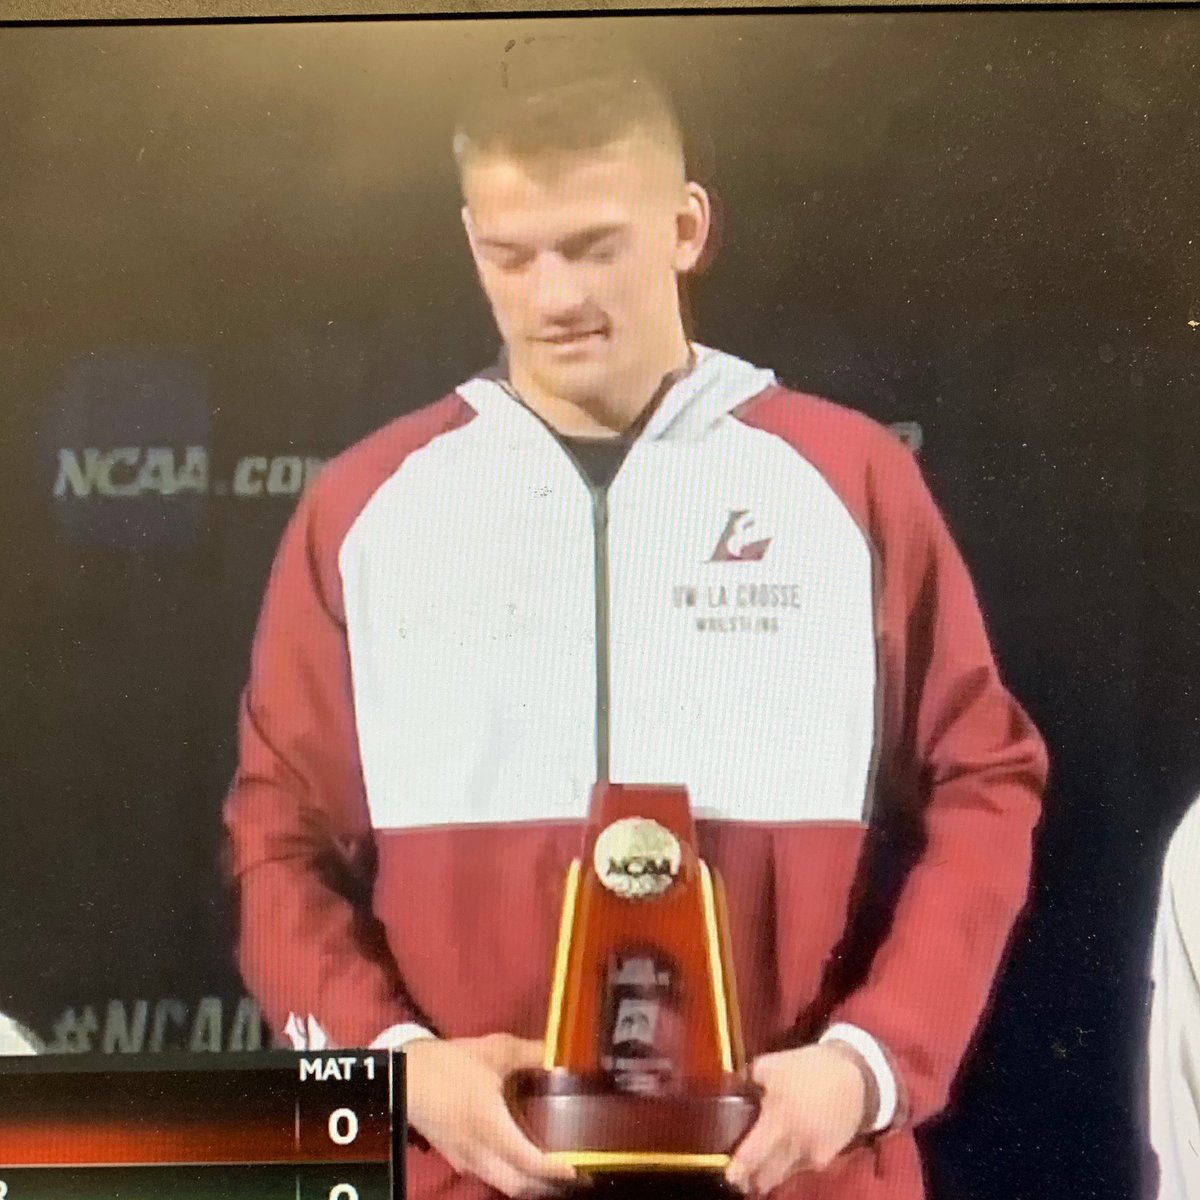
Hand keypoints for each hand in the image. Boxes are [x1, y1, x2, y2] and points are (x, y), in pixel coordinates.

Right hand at [406, 1033, 578, 1197]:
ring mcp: (464, 1158)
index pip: (529, 1163)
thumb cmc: (450, 1063)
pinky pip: (487, 1175)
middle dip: (546, 1186)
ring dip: (526, 1183)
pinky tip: (518, 1157)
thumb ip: (532, 1053)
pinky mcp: (455, 1157)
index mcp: (490, 1126)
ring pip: (501, 1184)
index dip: (556, 1171)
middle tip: (571, 1173)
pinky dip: (508, 1175)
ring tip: (550, 1169)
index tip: (578, 1169)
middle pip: (517, 1186)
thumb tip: (563, 1054)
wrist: (405, 1075)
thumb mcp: (495, 1051)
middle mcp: (478, 1151)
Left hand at [725, 1042, 870, 1194]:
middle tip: (742, 1175)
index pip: (751, 1156)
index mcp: (778, 1119)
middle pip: (767, 1178)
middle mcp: (795, 1144)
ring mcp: (812, 1154)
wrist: (854, 1077)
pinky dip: (791, 1165)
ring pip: (784, 1176)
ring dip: (771, 1174)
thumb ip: (745, 1079)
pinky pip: (801, 1168)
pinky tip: (787, 1151)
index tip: (728, 1176)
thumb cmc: (808, 1068)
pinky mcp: (826, 1157)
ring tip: (762, 1164)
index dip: (738, 1170)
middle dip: (752, 1180)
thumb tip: (727, 1087)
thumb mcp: (770, 1064)